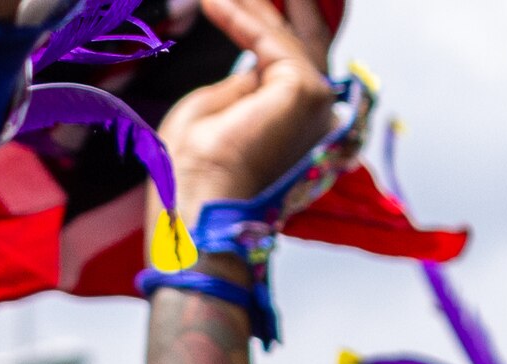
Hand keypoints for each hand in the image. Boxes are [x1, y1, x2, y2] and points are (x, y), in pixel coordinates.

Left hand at [161, 0, 344, 219]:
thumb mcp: (209, 114)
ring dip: (256, 4)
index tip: (226, 3)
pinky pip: (269, 40)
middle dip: (286, 8)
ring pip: (290, 36)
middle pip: (305, 43)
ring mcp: (314, 104)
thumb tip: (252, 66)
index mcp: (287, 128)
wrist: (196, 201)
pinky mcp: (304, 91)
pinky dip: (241, 16)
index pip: (283, 67)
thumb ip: (236, 88)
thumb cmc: (193, 172)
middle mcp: (310, 118)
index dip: (259, 28)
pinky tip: (211, 2)